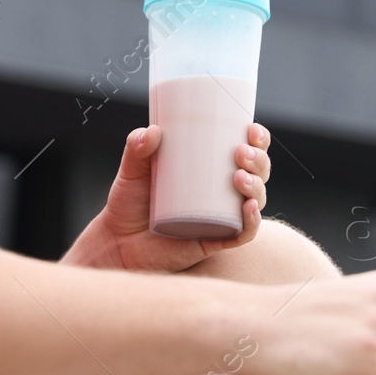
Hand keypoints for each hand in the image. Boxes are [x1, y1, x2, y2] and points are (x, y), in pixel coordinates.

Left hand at [61, 122, 271, 272]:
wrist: (117, 244)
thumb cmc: (129, 203)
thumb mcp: (132, 171)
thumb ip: (137, 147)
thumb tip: (153, 131)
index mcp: (210, 169)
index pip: (246, 150)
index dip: (258, 140)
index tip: (251, 130)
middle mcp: (222, 193)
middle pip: (258, 173)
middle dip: (258, 161)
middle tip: (240, 153)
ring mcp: (221, 218)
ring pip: (255, 201)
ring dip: (256, 187)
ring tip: (239, 178)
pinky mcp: (215, 241)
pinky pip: (243, 234)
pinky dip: (252, 222)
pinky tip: (248, 208)